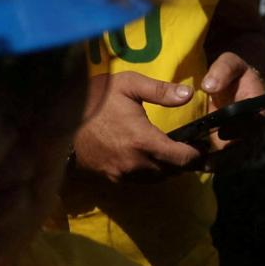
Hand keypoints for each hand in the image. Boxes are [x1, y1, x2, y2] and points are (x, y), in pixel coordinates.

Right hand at [70, 71, 202, 182]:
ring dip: (170, 168)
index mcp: (143, 141)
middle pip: (173, 171)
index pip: (182, 158)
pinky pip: (141, 180)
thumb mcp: (129, 85)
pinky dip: (153, 172)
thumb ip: (160, 90)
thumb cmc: (96, 99)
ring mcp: (122, 174)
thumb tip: (188, 94)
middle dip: (187, 161)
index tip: (206, 145)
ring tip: (179, 152)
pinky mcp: (112, 178)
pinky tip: (154, 157)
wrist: (58, 121)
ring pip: (158, 178)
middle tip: (196, 147)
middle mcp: (135, 164)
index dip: (198, 154)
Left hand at [195, 50, 264, 167]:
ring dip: (220, 165)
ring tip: (199, 166)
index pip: (256, 123)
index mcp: (259, 106)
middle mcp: (257, 128)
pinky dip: (214, 166)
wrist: (231, 87)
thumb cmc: (232, 75)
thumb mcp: (229, 63)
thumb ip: (222, 70)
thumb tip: (208, 86)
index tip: (222, 132)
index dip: (241, 130)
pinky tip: (196, 166)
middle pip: (248, 148)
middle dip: (228, 156)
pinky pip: (228, 164)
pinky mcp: (235, 152)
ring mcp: (247, 142)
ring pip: (238, 160)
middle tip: (207, 160)